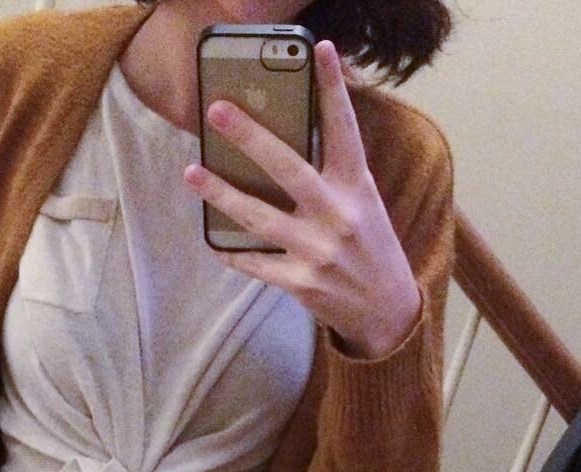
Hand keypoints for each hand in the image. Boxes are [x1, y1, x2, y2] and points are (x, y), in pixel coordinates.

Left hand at [183, 40, 421, 359]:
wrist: (388, 311)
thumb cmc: (372, 249)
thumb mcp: (365, 205)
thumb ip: (334, 176)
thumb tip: (290, 140)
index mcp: (357, 188)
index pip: (344, 129)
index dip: (332, 89)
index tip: (320, 50)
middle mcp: (337, 215)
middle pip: (286, 167)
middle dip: (249, 137)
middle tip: (217, 111)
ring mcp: (317, 250)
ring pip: (258, 216)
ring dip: (221, 193)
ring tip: (192, 172)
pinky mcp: (300, 281)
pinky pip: (256, 263)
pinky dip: (232, 253)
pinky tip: (213, 242)